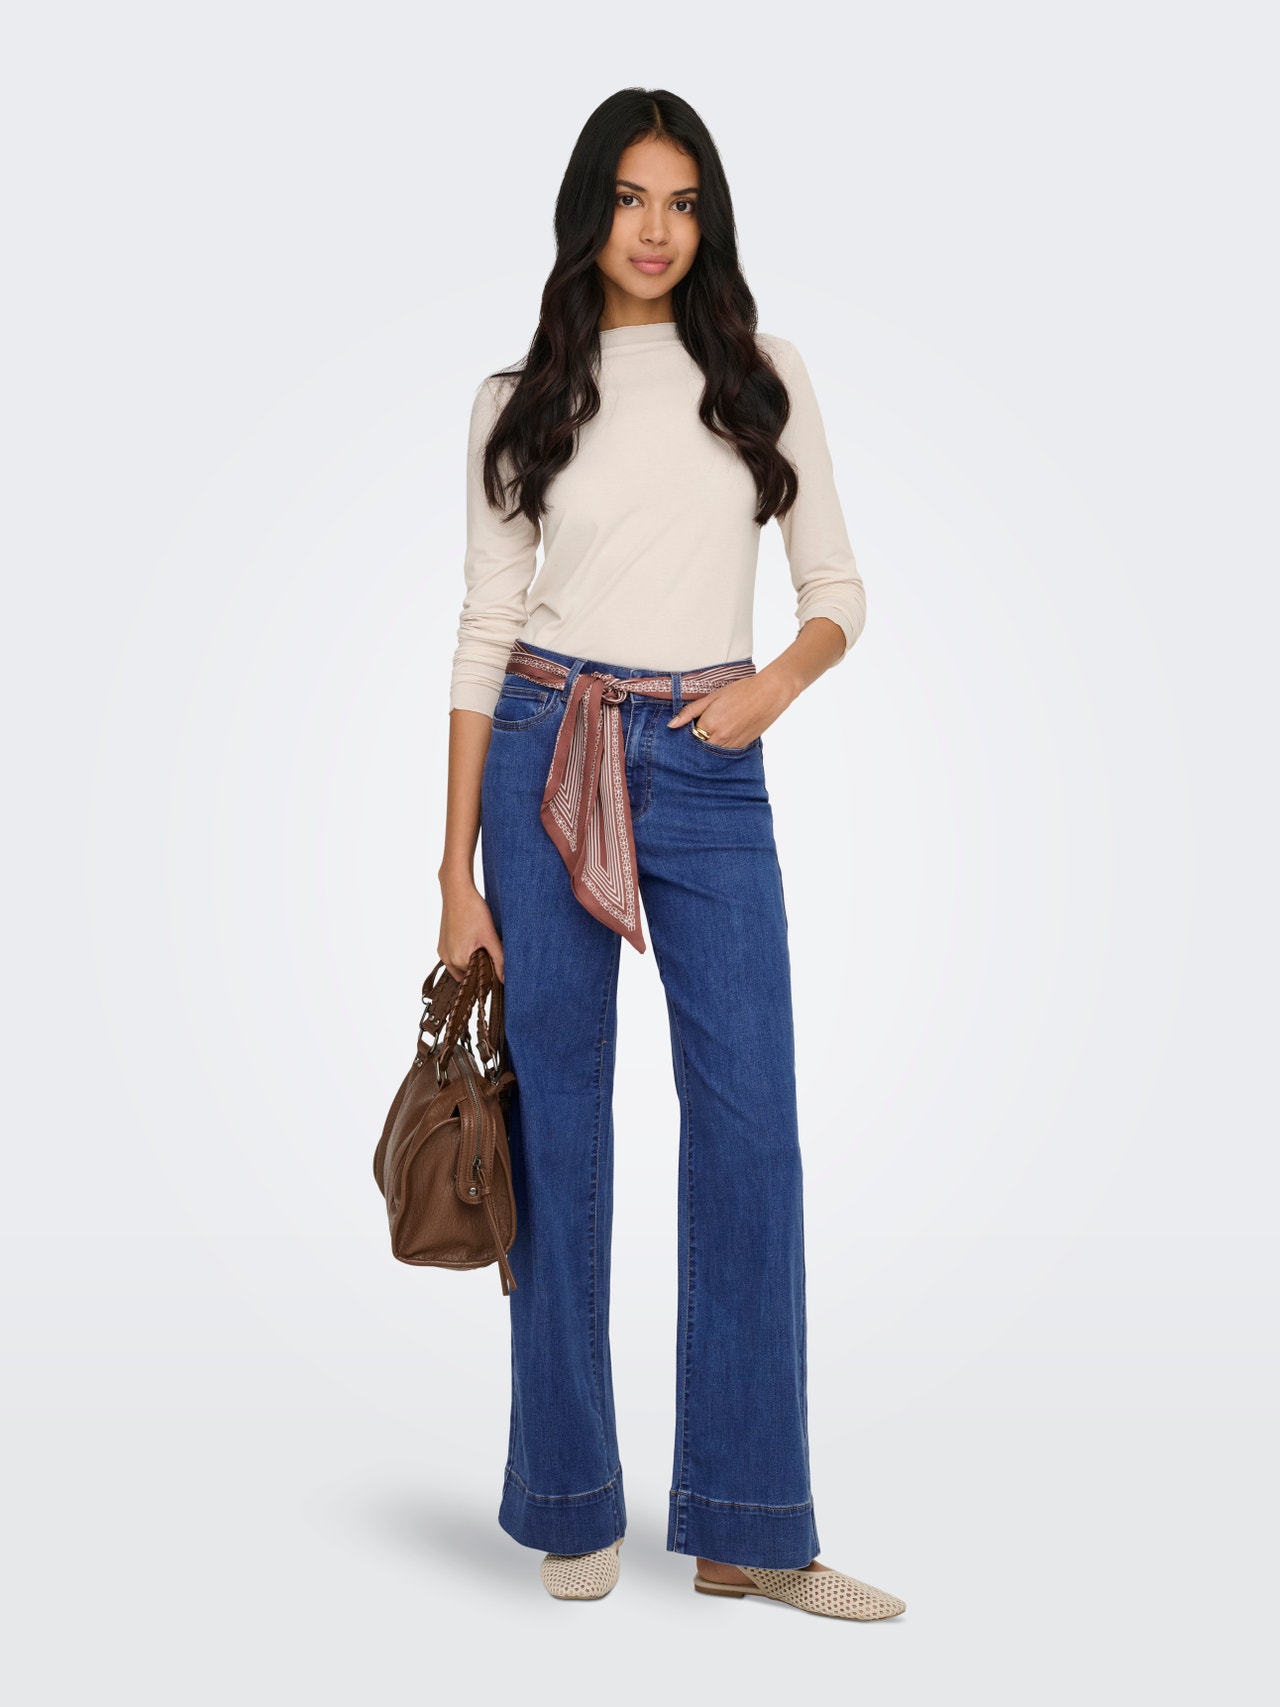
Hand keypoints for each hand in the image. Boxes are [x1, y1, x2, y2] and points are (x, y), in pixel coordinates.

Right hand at [438, 874, 503, 982]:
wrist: (457, 892)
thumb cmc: (473, 911)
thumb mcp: (490, 936)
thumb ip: (499, 960)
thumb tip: (505, 980)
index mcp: (458, 960)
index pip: (477, 978)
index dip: (490, 973)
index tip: (498, 962)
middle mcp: (446, 959)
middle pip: (469, 973)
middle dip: (481, 966)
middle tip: (492, 949)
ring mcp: (442, 952)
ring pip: (462, 965)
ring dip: (473, 960)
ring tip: (483, 944)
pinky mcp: (442, 944)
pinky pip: (455, 957)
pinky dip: (465, 954)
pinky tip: (473, 940)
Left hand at [666, 663, 800, 747]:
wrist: (769, 694)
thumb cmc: (740, 691)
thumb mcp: (712, 697)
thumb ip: (690, 712)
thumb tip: (671, 725)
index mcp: (710, 725)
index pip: (689, 739)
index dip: (685, 735)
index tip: (685, 730)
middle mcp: (720, 739)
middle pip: (699, 749)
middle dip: (696, 743)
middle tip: (696, 734)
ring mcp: (732, 745)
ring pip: (712, 753)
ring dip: (708, 746)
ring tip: (712, 732)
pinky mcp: (742, 746)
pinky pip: (725, 753)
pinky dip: (720, 747)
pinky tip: (723, 735)